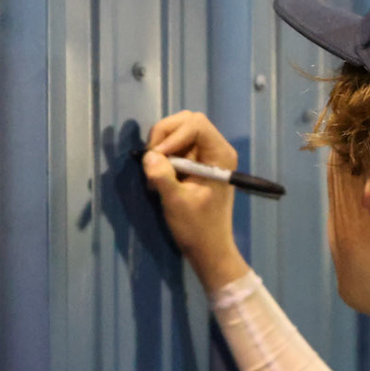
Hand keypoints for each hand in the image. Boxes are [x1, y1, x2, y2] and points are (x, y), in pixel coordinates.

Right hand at [141, 110, 250, 293]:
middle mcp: (216, 148)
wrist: (208, 249)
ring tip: (155, 171)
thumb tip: (149, 156)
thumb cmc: (197, 228)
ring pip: (178, 132)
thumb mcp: (177, 202)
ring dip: (161, 147)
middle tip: (152, 160)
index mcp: (220, 154)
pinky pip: (176, 147)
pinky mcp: (196, 163)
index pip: (195, 123)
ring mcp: (206, 155)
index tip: (157, 157)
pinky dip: (163, 156)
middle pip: (186, 121)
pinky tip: (159, 177)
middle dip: (164, 136)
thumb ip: (162, 176)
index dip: (172, 135)